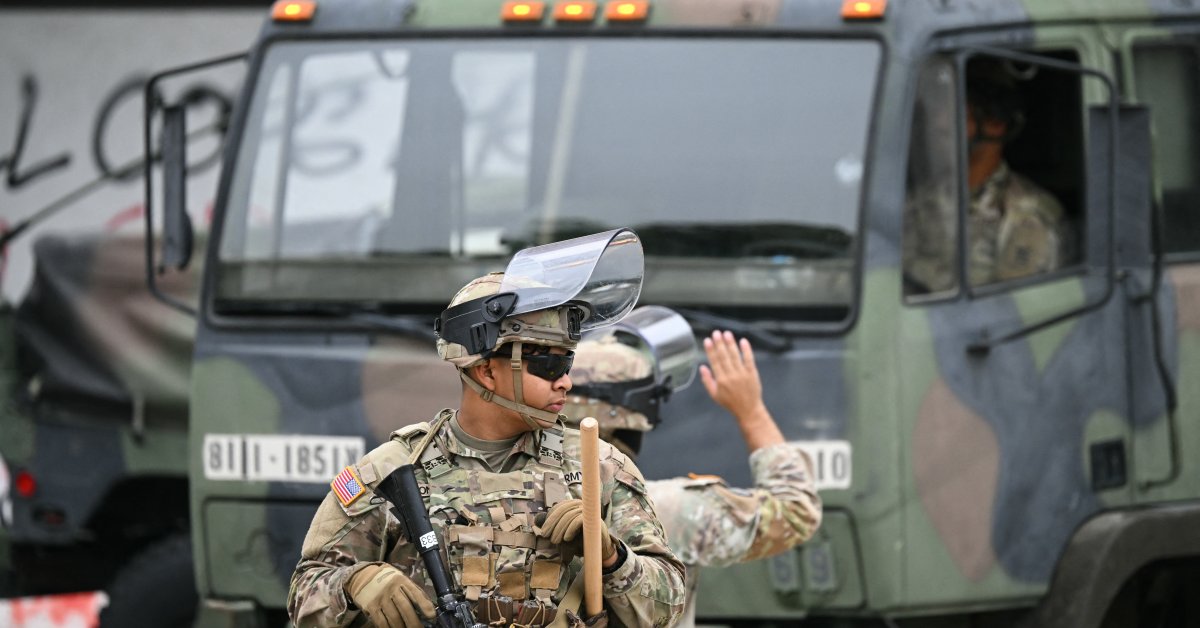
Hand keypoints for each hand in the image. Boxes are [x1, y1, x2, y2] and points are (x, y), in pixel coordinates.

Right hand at [345, 563, 435, 627]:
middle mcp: (391, 588)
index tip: (432, 616)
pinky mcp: (371, 606)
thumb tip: (428, 609)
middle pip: (405, 608)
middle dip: (414, 622)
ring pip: (394, 618)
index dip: (424, 605)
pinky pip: (381, 622)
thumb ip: (414, 592)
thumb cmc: (389, 581)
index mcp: (402, 580)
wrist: (363, 576)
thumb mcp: (402, 581)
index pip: (415, 593)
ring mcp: (380, 598)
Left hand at [535, 499, 616, 565]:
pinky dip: (570, 529)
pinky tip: (566, 539)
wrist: (598, 550)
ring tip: (555, 541)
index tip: (544, 531)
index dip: (549, 518)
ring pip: (569, 515)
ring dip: (559, 529)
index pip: (558, 507)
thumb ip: (551, 525)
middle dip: (552, 524)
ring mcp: (588, 511)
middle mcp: (581, 505)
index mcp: (573, 505)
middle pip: (563, 510)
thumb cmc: (579, 540)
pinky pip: (578, 520)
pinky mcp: (594, 520)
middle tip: (546, 536)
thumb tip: (536, 519)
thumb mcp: (562, 532)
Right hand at [700, 330, 783, 450]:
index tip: (708, 341)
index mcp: (721, 380)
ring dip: (731, 344)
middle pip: (724, 356)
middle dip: (719, 343)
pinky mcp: (752, 373)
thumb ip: (707, 381)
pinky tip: (743, 341)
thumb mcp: (714, 395)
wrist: (748, 410)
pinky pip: (749, 359)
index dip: (710, 350)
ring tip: (727, 334)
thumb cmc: (731, 403)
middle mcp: (731, 376)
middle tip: (716, 333)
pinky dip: (746, 350)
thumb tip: (702, 367)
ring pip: (735, 356)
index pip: (714, 361)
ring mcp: (742, 374)